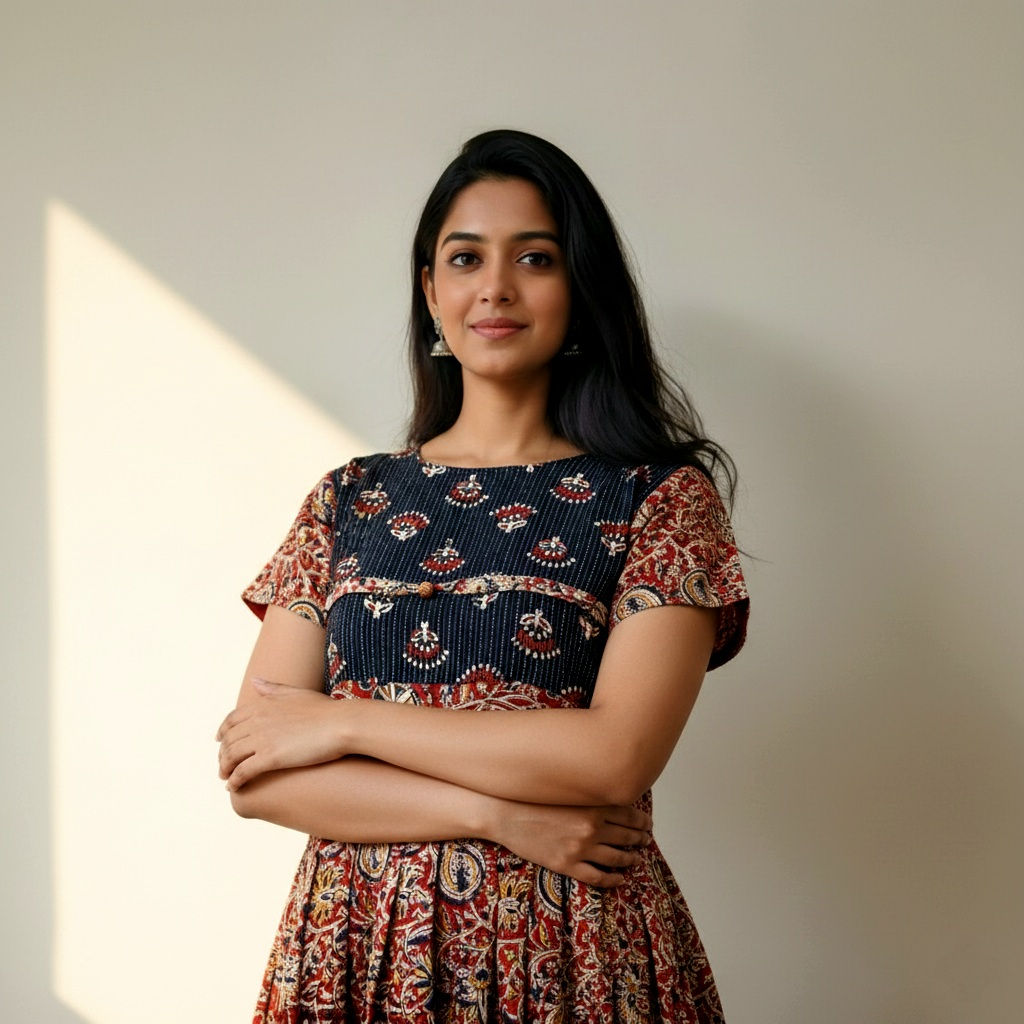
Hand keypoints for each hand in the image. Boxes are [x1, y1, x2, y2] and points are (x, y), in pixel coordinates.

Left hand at [216, 678, 346, 790]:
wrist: (341, 724)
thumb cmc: (325, 710)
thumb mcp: (296, 693)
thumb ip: (272, 688)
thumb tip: (254, 680)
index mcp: (262, 705)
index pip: (231, 720)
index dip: (223, 732)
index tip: (221, 742)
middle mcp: (257, 720)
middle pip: (228, 740)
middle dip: (222, 754)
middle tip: (224, 766)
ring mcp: (262, 739)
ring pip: (231, 756)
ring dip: (224, 769)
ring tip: (226, 779)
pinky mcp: (270, 757)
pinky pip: (243, 771)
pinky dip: (234, 781)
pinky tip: (233, 788)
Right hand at [489, 800, 652, 887]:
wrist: (507, 814)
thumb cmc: (534, 799)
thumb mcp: (567, 792)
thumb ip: (590, 797)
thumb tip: (611, 800)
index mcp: (592, 806)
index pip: (630, 815)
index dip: (642, 821)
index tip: (647, 824)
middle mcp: (591, 827)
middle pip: (627, 836)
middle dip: (640, 839)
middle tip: (645, 840)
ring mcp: (580, 848)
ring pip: (616, 857)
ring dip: (630, 858)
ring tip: (635, 858)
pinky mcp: (567, 864)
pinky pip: (598, 877)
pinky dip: (613, 880)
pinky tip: (619, 879)